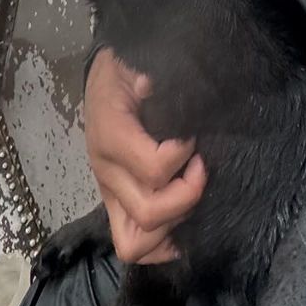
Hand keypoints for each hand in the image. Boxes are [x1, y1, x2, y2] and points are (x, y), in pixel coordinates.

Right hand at [84, 49, 205, 264]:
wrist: (104, 75)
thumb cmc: (126, 67)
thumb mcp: (136, 60)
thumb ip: (150, 73)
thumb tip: (156, 86)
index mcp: (111, 134)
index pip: (153, 169)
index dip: (183, 156)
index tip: (194, 136)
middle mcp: (106, 170)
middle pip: (147, 213)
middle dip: (186, 195)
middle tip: (201, 166)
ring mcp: (109, 191)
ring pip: (135, 242)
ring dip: (173, 222)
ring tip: (190, 189)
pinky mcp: (115, 202)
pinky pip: (133, 244)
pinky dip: (162, 242)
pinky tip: (184, 218)